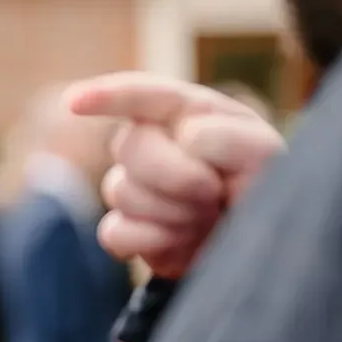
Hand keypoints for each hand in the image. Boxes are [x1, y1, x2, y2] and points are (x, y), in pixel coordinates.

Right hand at [66, 72, 286, 276]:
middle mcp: (154, 146)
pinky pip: (115, 233)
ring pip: (121, 191)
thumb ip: (230, 136)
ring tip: (207, 217)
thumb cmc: (267, 192)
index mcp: (188, 114)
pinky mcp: (128, 232)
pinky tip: (183, 240)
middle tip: (214, 192)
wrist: (264, 246)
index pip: (143, 95)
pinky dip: (152, 240)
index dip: (107, 95)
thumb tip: (184, 139)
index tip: (74, 103)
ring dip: (173, 211)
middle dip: (173, 173)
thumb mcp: (267, 154)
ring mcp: (136, 189)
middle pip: (129, 145)